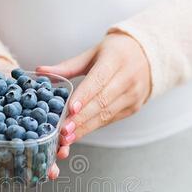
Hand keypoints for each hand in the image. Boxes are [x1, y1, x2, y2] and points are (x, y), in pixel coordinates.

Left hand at [37, 32, 151, 178]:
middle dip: (81, 119)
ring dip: (85, 129)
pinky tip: (78, 135)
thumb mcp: (93, 53)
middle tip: (62, 132)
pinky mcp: (133, 108)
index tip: (70, 110)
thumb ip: (68, 66)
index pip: (98, 80)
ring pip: (106, 115)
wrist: (150, 55)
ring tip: (66, 139)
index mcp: (116, 60)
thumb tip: (40, 70)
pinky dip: (93, 128)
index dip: (84, 96)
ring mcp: (133, 96)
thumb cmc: (116, 52)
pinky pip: (110, 120)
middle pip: (101, 102)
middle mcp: (128, 79)